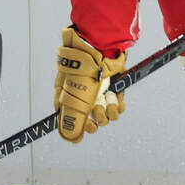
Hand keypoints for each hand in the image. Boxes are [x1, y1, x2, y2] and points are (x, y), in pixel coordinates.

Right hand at [53, 26, 126, 142]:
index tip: (80, 137)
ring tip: (105, 102)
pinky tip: (115, 100)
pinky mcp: (114, 87)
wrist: (100, 45)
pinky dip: (117, 106)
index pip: (69, 119)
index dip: (76, 130)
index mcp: (67, 94)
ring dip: (106, 113)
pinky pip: (117, 106)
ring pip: (105, 115)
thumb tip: (72, 139)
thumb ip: (71, 117)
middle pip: (88, 120)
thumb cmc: (82, 68)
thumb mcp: (72, 94)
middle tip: (94, 121)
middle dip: (93, 122)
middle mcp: (83, 94)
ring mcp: (99, 91)